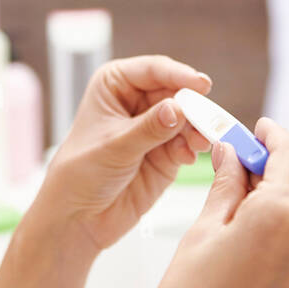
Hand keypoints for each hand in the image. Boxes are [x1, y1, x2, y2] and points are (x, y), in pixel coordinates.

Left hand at [40, 55, 214, 252]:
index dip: (179, 75)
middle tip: (209, 119)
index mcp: (115, 84)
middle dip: (193, 106)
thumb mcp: (114, 146)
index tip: (201, 85)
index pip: (153, 70)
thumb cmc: (80, 173)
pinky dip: (193, 148)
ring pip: (187, 118)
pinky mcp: (166, 153)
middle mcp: (137, 100)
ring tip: (201, 142)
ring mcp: (154, 127)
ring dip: (197, 128)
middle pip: (176, 92)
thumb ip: (149, 128)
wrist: (79, 217)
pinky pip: (187, 143)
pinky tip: (189, 157)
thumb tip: (178, 108)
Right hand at [112, 118, 288, 287]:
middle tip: (228, 190)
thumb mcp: (199, 235)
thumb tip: (232, 155)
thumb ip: (226, 187)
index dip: (274, 138)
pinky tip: (243, 280)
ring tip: (226, 254)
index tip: (261, 130)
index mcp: (281, 217)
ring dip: (270, 230)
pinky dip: (279, 262)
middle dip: (264, 190)